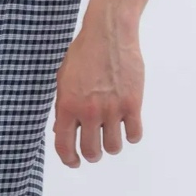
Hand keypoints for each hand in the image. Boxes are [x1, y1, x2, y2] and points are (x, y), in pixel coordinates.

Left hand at [53, 11, 144, 166]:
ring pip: (113, 147)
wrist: (108, 33)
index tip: (74, 162)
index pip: (64, 146)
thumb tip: (61, 132)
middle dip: (92, 155)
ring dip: (111, 146)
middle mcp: (89, 112)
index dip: (69, 160)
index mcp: (67, 107)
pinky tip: (128, 127)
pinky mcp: (132, 103)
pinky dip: (131, 135)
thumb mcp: (63, 81)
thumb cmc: (83, 54)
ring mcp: (112, 109)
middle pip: (91, 151)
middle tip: (95, 150)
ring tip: (111, 136)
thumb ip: (62, 108)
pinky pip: (134, 134)